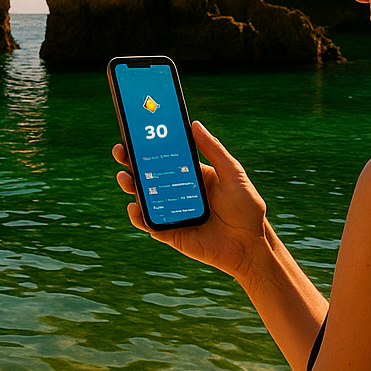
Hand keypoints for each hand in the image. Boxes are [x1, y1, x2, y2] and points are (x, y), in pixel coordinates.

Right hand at [113, 122, 268, 279]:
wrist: (249, 246)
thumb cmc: (246, 209)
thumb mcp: (233, 174)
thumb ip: (214, 150)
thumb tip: (195, 124)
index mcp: (192, 175)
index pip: (166, 156)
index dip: (149, 145)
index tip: (136, 131)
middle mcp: (178, 192)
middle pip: (149, 174)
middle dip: (131, 162)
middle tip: (121, 151)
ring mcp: (172, 212)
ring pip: (144, 196)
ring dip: (130, 185)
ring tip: (125, 177)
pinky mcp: (169, 232)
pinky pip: (148, 223)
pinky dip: (138, 215)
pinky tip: (135, 205)